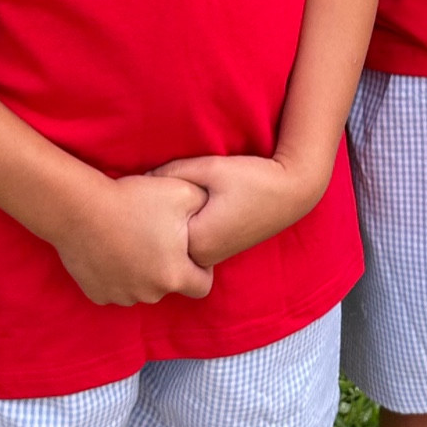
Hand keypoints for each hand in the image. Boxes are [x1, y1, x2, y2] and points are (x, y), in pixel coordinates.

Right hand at [53, 173, 213, 304]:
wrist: (79, 208)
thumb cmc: (134, 199)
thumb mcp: (183, 192)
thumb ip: (205, 206)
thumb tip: (214, 210)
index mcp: (174, 276)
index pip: (202, 286)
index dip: (201, 267)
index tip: (188, 246)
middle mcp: (150, 294)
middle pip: (169, 286)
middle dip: (168, 266)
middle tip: (156, 236)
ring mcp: (120, 297)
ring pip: (141, 288)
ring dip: (142, 271)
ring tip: (132, 239)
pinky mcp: (97, 294)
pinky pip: (116, 287)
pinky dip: (117, 274)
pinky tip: (112, 248)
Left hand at [151, 152, 330, 266]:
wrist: (292, 192)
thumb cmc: (252, 177)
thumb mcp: (209, 168)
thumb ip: (173, 173)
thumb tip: (140, 179)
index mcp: (197, 240)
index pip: (154, 229)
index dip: (144, 208)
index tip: (134, 193)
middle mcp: (203, 257)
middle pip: (162, 243)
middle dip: (152, 222)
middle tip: (139, 198)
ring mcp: (213, 258)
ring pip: (175, 246)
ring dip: (167, 229)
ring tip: (157, 204)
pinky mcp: (220, 252)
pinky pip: (188, 246)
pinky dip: (180, 232)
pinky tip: (178, 213)